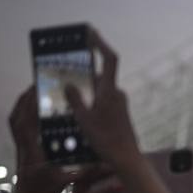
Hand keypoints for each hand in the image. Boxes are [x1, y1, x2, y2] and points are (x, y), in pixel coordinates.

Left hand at [9, 86, 78, 192]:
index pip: (27, 126)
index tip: (38, 92)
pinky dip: (23, 115)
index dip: (31, 108)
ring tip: (35, 91)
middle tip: (39, 83)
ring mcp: (20, 150)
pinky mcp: (21, 152)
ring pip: (15, 122)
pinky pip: (18, 128)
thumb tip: (108, 164)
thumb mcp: (65, 184)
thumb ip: (85, 173)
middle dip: (26, 100)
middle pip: (18, 118)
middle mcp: (23, 149)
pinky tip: (35, 109)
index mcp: (32, 154)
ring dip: (22, 105)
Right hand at [65, 29, 139, 166]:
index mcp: (110, 91)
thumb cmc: (106, 141)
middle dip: (83, 73)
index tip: (90, 33)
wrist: (126, 159)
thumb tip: (69, 84)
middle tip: (66, 72)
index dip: (100, 43)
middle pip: (98, 75)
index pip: (109, 58)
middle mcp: (117, 94)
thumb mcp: (84, 120)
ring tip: (69, 98)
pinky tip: (80, 112)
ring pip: (99, 89)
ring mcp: (119, 103)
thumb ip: (75, 99)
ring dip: (85, 90)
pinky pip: (102, 100)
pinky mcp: (119, 112)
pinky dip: (90, 100)